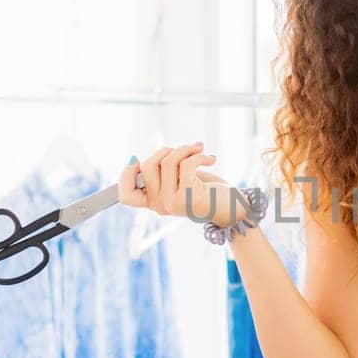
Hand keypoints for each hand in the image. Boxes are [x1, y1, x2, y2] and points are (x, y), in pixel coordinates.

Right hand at [118, 143, 240, 227]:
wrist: (233, 208)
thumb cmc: (208, 191)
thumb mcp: (182, 180)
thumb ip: (165, 170)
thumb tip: (152, 154)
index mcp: (155, 202)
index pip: (127, 196)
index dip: (124, 176)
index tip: (135, 160)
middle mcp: (160, 205)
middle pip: (147, 166)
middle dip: (166, 150)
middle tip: (185, 151)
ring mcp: (173, 202)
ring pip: (168, 161)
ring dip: (186, 149)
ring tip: (200, 151)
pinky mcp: (189, 196)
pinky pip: (186, 163)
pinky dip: (199, 155)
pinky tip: (210, 159)